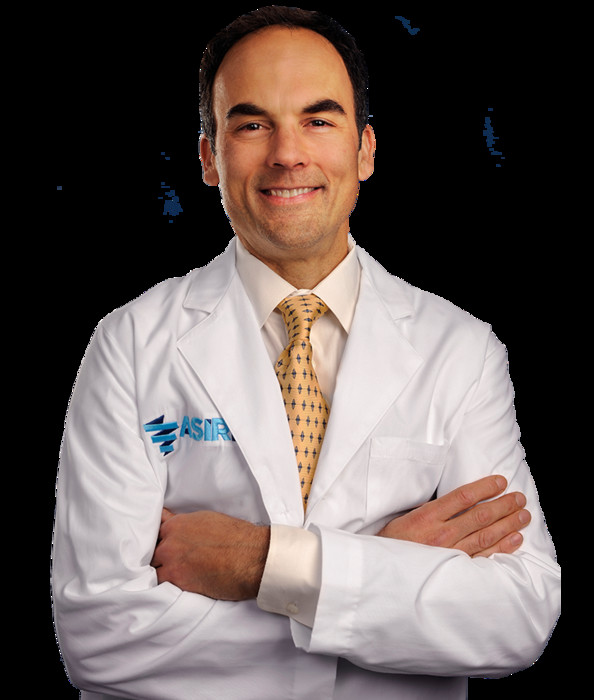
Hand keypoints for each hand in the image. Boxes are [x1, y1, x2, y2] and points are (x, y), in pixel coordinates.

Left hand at [151, 509, 269, 599]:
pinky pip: (161, 585)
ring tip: (172, 577)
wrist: (251, 556)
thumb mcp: (206, 519)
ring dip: (160, 573)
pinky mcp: (178, 581)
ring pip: (153, 570)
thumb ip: (183, 523)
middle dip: (158, 558)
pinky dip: (164, 587)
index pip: (152, 533)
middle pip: (150, 553)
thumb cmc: (235, 536)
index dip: (158, 542)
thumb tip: (167, 519)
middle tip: (169, 564)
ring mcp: (171, 561)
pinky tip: (171, 588)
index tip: (162, 548)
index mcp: (176, 524)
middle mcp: (169, 541)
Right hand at [377, 475, 530, 556]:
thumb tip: (457, 501)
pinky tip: (515, 538)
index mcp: (427, 516)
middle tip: (519, 497)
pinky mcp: (455, 571)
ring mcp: (450, 554)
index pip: (463, 497)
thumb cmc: (393, 543)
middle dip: (504, 505)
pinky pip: (484, 557)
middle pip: (480, 515)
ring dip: (508, 524)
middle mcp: (441, 534)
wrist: (383, 573)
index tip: (500, 481)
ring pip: (486, 535)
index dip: (485, 487)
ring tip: (523, 515)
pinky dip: (502, 547)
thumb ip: (431, 509)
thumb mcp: (406, 518)